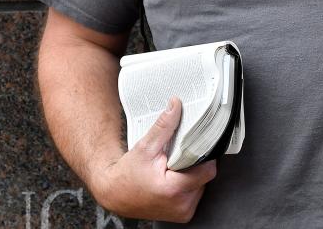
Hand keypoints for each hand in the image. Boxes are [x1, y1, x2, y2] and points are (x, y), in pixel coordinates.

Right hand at [94, 97, 216, 222]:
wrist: (114, 194)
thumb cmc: (126, 174)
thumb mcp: (145, 147)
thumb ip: (164, 126)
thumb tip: (176, 106)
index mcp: (173, 190)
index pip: (208, 169)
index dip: (202, 155)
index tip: (195, 147)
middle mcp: (181, 205)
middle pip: (205, 176)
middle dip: (195, 164)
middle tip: (178, 158)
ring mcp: (183, 212)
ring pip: (202, 185)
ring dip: (192, 174)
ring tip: (174, 169)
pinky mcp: (183, 214)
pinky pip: (195, 193)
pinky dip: (188, 185)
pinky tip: (174, 178)